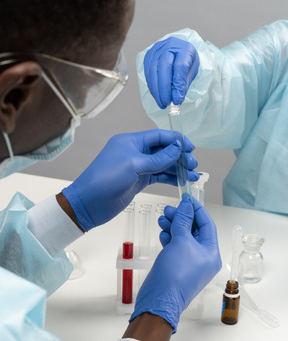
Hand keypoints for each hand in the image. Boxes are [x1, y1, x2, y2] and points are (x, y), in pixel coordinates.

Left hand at [61, 130, 198, 230]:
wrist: (88, 203)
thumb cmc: (106, 179)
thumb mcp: (134, 165)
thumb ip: (158, 158)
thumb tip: (178, 147)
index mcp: (132, 141)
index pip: (159, 136)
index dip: (176, 140)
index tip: (191, 147)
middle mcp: (135, 152)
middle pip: (163, 150)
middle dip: (180, 156)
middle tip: (193, 165)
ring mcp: (138, 167)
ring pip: (163, 164)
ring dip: (178, 169)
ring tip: (193, 175)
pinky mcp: (138, 180)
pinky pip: (159, 176)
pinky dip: (171, 178)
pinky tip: (182, 182)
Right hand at [130, 197, 221, 332]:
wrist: (160, 298)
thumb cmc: (175, 274)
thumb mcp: (181, 241)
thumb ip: (183, 221)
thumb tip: (186, 206)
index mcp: (211, 253)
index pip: (207, 224)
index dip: (197, 210)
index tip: (187, 198)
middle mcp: (203, 258)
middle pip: (194, 230)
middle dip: (181, 218)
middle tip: (169, 209)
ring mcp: (190, 262)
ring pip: (183, 238)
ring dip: (173, 226)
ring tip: (162, 219)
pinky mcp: (177, 266)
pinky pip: (176, 247)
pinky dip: (169, 238)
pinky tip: (162, 233)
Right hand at [144, 37, 199, 108]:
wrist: (178, 49)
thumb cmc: (186, 60)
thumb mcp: (191, 71)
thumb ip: (183, 84)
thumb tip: (176, 99)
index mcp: (184, 49)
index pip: (180, 66)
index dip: (178, 85)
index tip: (177, 100)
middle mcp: (169, 46)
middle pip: (163, 67)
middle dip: (164, 89)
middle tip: (166, 103)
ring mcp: (157, 50)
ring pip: (153, 70)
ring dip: (156, 90)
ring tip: (161, 102)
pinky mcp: (148, 56)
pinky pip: (147, 72)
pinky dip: (152, 86)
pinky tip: (156, 95)